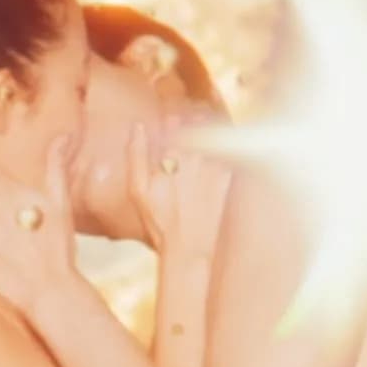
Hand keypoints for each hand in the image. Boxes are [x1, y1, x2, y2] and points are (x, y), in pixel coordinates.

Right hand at [127, 116, 233, 257]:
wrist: (190, 247)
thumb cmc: (160, 221)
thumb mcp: (138, 190)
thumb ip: (136, 155)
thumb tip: (137, 126)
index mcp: (170, 153)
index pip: (173, 120)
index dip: (173, 120)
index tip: (171, 125)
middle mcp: (193, 155)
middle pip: (197, 120)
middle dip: (193, 120)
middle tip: (191, 128)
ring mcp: (214, 164)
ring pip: (215, 131)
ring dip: (210, 129)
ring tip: (206, 138)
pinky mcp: (229, 175)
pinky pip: (231, 148)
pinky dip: (226, 145)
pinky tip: (220, 153)